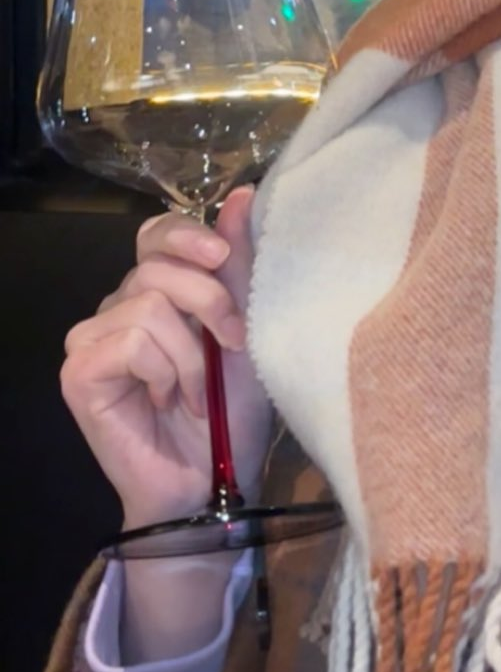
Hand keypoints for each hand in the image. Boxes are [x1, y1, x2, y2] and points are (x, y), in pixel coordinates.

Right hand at [60, 186, 273, 530]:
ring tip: (197, 392)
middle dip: (209, 302)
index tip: (223, 257)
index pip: (156, 232)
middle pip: (157, 265)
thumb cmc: (234, 408)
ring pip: (148, 304)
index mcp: (159, 289)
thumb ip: (238, 262)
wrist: (213, 477)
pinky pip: (129, 340)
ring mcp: (93, 338)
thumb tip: (240, 193)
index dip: (187, 234)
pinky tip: (165, 402)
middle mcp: (120, 305)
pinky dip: (163, 371)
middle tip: (232, 345)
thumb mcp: (249, 324)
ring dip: (191, 353)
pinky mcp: (80, 371)